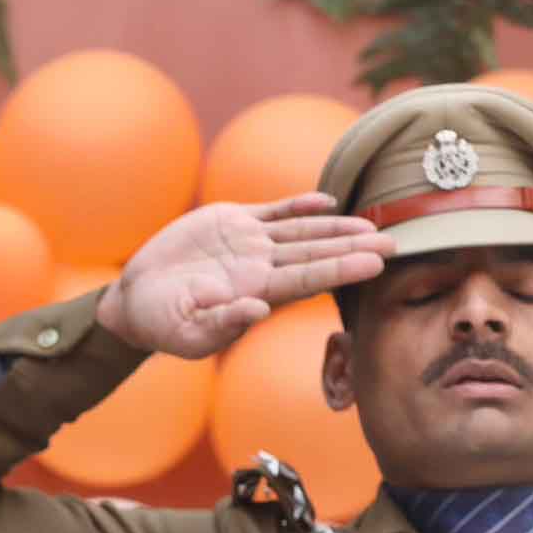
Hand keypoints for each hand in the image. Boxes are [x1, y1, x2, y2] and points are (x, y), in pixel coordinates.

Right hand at [96, 193, 395, 358]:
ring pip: (302, 232)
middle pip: (316, 255)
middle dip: (354, 248)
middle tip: (396, 242)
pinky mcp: (231, 225)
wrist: (135, 301)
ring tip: (371, 224)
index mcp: (255, 293)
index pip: (308, 279)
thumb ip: (222, 322)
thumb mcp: (187, 331)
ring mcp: (248, 245)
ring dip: (336, 227)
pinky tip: (326, 201)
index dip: (342, 269)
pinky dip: (300, 206)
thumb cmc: (161, 325)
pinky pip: (274, 212)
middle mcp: (260, 268)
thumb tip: (258, 310)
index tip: (375, 263)